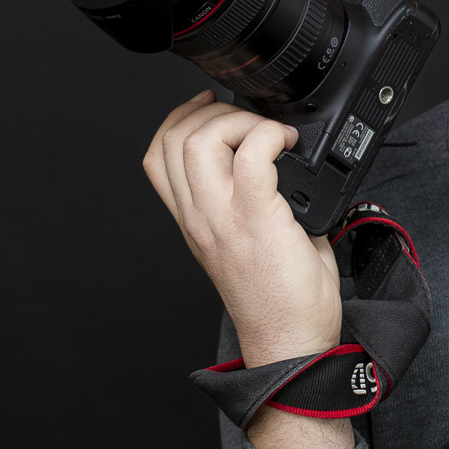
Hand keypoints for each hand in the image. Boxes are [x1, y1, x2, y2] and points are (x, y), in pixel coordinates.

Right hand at [142, 91, 343, 366]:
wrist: (291, 344)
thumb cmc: (279, 300)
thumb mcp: (247, 242)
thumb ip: (248, 200)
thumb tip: (282, 161)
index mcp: (195, 221)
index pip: (158, 156)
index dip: (178, 118)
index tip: (209, 105)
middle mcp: (200, 217)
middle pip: (175, 138)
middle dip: (211, 110)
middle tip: (249, 118)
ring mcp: (224, 218)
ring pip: (201, 140)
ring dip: (239, 120)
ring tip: (267, 132)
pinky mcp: (256, 219)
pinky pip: (251, 155)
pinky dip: (270, 136)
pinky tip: (289, 144)